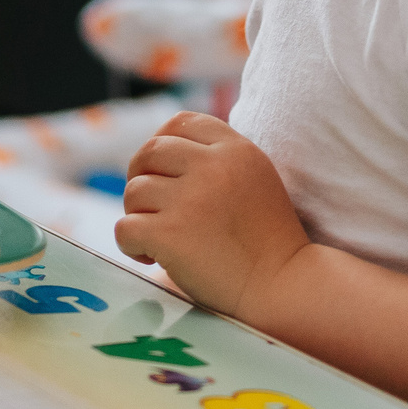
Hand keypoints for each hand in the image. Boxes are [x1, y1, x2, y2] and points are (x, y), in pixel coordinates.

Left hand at [117, 112, 308, 315]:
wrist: (282, 286)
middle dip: (139, 177)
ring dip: (137, 215)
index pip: (181, 122)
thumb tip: (162, 150)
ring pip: (134, 191)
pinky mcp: (171, 234)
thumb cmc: (266, 240)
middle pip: (149, 151)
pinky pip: (124, 227)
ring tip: (158, 239)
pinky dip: (129, 244)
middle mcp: (213, 166)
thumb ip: (218, 158)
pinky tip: (150, 257)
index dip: (162, 144)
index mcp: (236, 148)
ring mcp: (191, 199)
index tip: (162, 173)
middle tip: (150, 207)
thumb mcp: (254, 177)